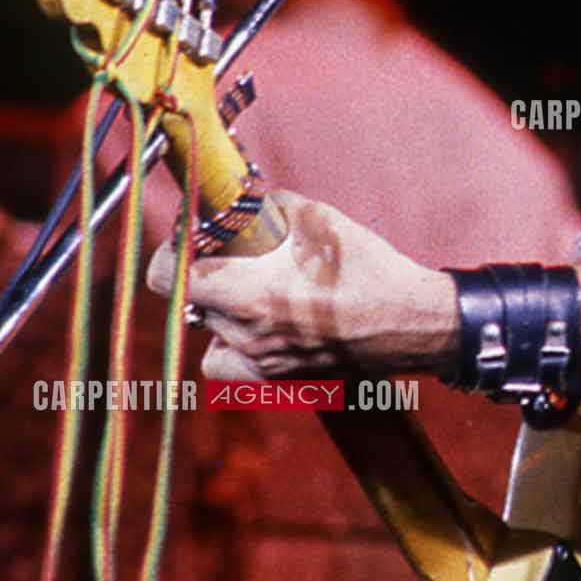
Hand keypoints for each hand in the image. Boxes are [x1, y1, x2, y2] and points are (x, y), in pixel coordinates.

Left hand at [146, 189, 457, 378]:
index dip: (173, 252)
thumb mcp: (316, 218)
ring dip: (220, 306)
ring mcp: (260, 360)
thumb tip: (240, 202)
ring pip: (209, 330)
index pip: (169, 276)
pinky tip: (254, 326)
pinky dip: (231, 345)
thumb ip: (267, 208)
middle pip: (191, 300)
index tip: (192, 239)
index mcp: (249, 292)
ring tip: (252, 290)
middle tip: (234, 255)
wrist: (412, 321)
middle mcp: (246, 333)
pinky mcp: (277, 378)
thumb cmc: (368, 268)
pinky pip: (228, 362)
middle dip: (206, 272)